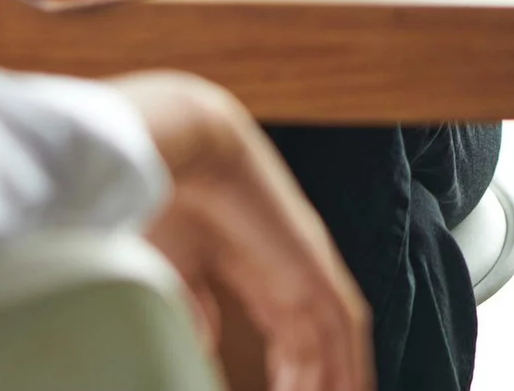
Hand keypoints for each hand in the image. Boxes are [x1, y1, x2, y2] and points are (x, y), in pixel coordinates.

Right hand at [115, 73, 372, 390]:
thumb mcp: (178, 270)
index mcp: (265, 273)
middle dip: (315, 386)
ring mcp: (310, 268)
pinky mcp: (316, 265)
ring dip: (333, 384)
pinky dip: (344, 367)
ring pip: (337, 344)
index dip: (291, 378)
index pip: (292, 339)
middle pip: (319, 347)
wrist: (182, 146)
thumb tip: (202, 349)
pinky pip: (344, 329)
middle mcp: (296, 273)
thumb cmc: (168, 199)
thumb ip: (196, 309)